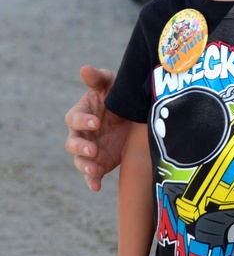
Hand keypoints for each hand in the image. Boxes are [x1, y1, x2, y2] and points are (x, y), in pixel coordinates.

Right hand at [64, 65, 127, 190]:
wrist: (137, 114)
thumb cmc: (119, 95)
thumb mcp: (111, 84)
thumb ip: (97, 78)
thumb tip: (84, 68)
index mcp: (81, 115)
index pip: (74, 119)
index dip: (83, 121)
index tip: (96, 122)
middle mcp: (82, 134)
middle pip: (73, 143)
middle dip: (81, 147)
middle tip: (93, 150)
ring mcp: (91, 150)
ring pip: (80, 161)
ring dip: (84, 166)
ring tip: (94, 170)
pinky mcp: (101, 163)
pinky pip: (92, 175)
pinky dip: (92, 181)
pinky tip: (96, 187)